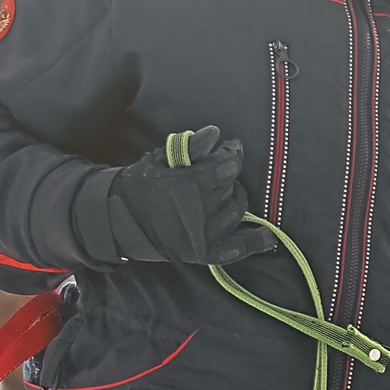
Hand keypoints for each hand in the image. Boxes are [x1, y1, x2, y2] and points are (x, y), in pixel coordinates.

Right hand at [100, 126, 275, 263]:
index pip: (226, 167)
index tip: (231, 150)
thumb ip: (189, 147)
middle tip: (214, 175)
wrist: (121, 223)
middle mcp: (195, 213)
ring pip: (236, 210)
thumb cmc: (143, 186)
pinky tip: (268, 237)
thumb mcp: (160, 160)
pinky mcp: (205, 254)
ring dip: (232, 199)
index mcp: (183, 186)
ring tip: (216, 195)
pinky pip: (238, 248)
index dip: (232, 154)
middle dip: (226, 177)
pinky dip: (255, 242)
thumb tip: (215, 135)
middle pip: (232, 187)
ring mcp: (201, 236)